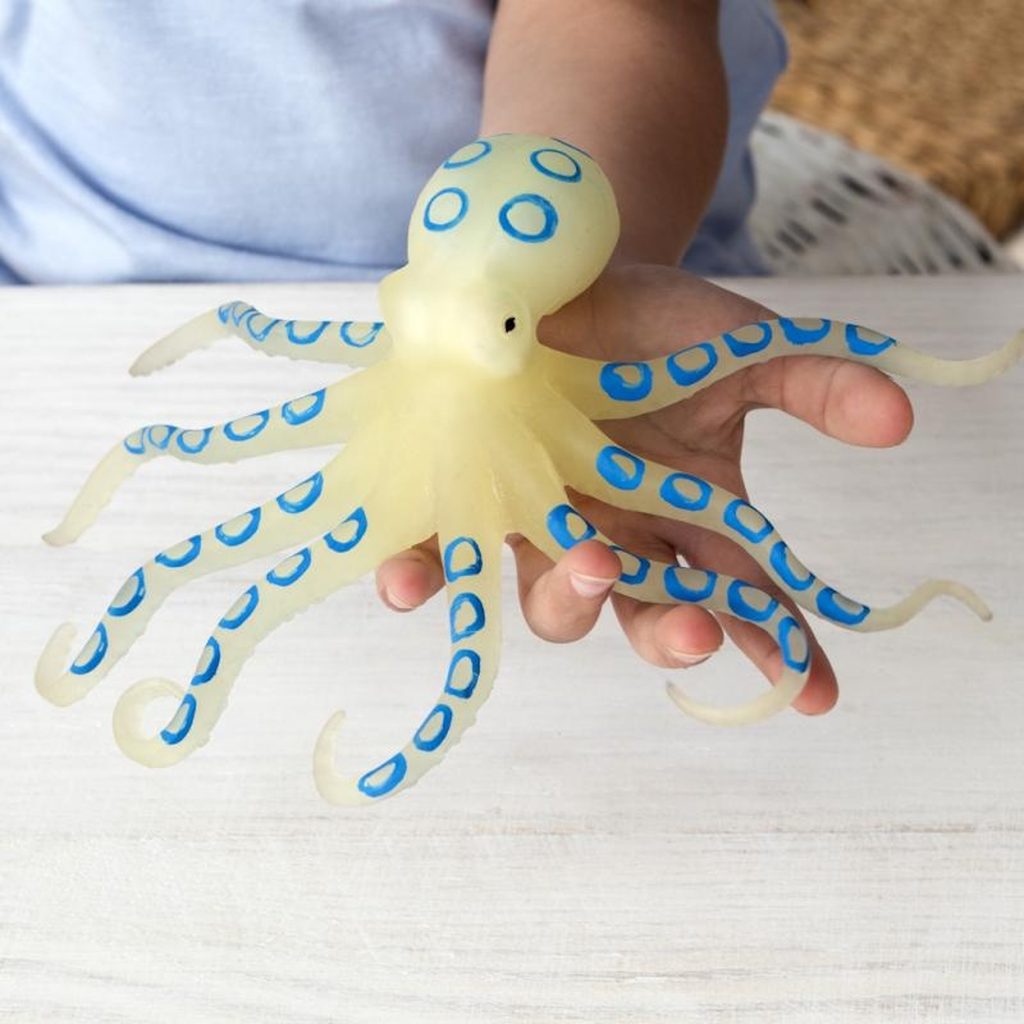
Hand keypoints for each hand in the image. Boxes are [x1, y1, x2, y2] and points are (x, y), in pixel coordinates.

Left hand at [375, 264, 913, 713]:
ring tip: (580, 570)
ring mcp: (537, 525)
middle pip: (638, 611)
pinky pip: (437, 559)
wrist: (566, 277)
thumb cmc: (658, 324)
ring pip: (547, 599)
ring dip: (563, 601)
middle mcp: (612, 537)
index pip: (743, 600)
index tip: (811, 692)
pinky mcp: (464, 499)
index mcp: (684, 518)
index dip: (778, 648)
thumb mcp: (739, 346)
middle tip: (680, 622)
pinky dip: (423, 577)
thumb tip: (898, 416)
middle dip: (661, 627)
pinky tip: (410, 586)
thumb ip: (811, 382)